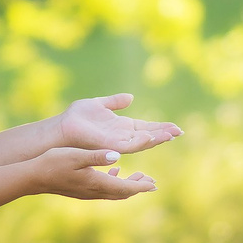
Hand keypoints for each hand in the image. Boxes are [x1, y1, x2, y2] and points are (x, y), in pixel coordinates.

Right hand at [33, 146, 157, 200]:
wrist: (33, 177)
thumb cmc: (53, 163)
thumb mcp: (76, 155)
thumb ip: (98, 156)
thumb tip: (119, 157)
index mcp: (96, 183)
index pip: (124, 188)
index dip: (140, 186)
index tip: (154, 184)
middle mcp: (94, 191)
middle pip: (122, 193)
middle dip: (138, 187)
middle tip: (152, 182)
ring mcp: (87, 192)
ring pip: (113, 192)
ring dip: (127, 186)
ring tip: (139, 177)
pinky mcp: (81, 190)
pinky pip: (103, 189)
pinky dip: (114, 182)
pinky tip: (114, 171)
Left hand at [57, 93, 182, 156]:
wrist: (63, 127)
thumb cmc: (77, 117)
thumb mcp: (100, 104)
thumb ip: (115, 101)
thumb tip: (131, 97)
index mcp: (121, 126)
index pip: (145, 127)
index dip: (160, 127)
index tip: (175, 127)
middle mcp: (122, 136)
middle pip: (147, 135)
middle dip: (163, 134)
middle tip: (179, 132)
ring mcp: (117, 142)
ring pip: (142, 142)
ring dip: (156, 138)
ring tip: (170, 134)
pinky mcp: (110, 146)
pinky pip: (128, 145)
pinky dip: (140, 142)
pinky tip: (150, 136)